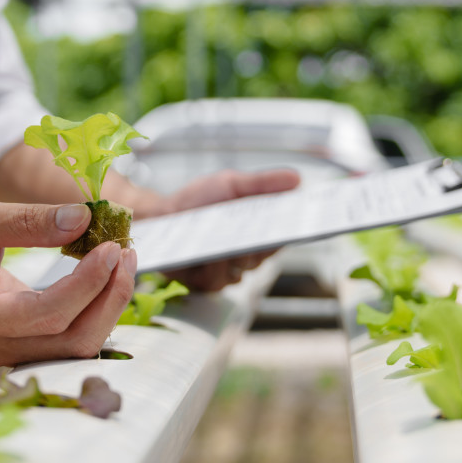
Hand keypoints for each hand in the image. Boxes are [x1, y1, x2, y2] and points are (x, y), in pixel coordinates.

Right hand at [0, 199, 135, 365]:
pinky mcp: (27, 353)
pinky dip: (98, 309)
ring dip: (110, 304)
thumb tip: (82, 219)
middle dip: (109, 296)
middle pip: (72, 339)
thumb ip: (25, 220)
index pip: (45, 314)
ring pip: (79, 346)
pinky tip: (107, 276)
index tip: (111, 248)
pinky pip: (74, 341)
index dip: (86, 285)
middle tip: (125, 250)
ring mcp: (11, 357)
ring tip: (122, 258)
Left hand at [161, 168, 300, 290]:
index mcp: (256, 233)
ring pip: (244, 268)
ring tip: (235, 238)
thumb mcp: (231, 184)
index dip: (293, 231)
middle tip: (269, 229)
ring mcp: (226, 273)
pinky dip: (217, 265)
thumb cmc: (198, 199)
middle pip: (265, 254)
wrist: (158, 215)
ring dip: (240, 253)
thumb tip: (298, 179)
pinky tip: (212, 252)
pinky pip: (219, 279)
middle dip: (266, 242)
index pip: (282, 236)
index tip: (303, 222)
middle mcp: (245, 257)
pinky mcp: (204, 283)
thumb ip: (262, 183)